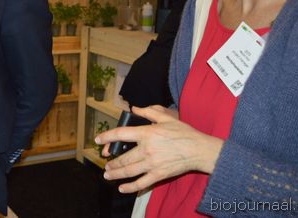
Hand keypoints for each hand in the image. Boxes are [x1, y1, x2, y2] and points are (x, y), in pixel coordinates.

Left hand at [94, 105, 222, 192]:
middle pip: (123, 157)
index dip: (107, 137)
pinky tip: (121, 188)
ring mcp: (152, 163)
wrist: (199, 150)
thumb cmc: (184, 132)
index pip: (121, 134)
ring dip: (115, 173)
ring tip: (107, 175)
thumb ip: (148, 112)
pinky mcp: (159, 175)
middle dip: (111, 162)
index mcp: (147, 133)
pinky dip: (130, 187)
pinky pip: (142, 183)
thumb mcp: (166, 117)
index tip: (98, 140)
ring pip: (128, 171)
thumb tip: (134, 108)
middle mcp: (146, 149)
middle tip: (105, 164)